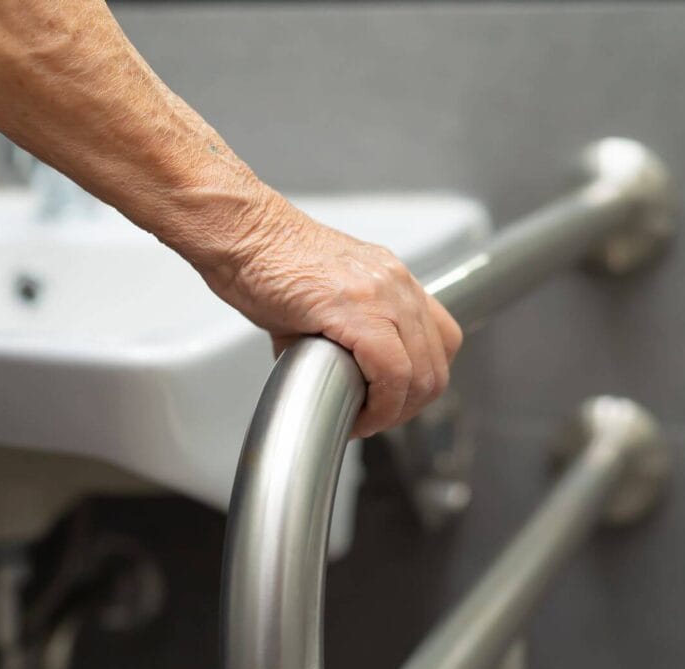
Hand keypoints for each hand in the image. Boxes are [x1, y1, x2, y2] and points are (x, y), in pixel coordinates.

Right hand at [201, 192, 461, 438]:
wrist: (243, 235)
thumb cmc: (266, 262)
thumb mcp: (322, 297)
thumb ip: (342, 333)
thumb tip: (334, 376)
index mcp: (392, 279)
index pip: (441, 340)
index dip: (420, 382)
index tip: (390, 402)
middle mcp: (397, 283)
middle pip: (437, 365)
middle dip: (407, 407)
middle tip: (372, 418)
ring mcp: (382, 293)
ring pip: (421, 374)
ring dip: (394, 411)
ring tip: (362, 419)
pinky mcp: (357, 309)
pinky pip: (392, 373)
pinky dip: (379, 406)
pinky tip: (353, 414)